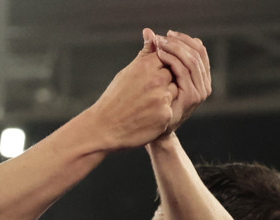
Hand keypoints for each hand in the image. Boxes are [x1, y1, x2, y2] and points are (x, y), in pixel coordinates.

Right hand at [85, 32, 179, 149]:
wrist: (104, 127)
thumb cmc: (115, 98)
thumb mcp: (128, 71)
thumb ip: (145, 53)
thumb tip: (151, 32)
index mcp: (146, 66)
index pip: (167, 58)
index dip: (159, 70)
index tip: (148, 81)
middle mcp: (156, 80)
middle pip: (173, 75)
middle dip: (164, 84)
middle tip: (146, 95)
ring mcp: (162, 99)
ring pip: (175, 92)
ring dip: (165, 98)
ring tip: (146, 106)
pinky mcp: (166, 116)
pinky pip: (173, 110)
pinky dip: (163, 113)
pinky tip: (148, 117)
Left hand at [148, 29, 212, 135]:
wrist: (151, 130)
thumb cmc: (153, 104)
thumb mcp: (157, 76)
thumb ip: (156, 55)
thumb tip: (148, 31)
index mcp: (201, 77)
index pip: (200, 49)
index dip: (184, 39)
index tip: (167, 34)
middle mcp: (204, 84)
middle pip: (197, 52)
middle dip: (178, 42)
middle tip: (161, 37)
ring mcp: (200, 92)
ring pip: (191, 60)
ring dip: (174, 48)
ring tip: (158, 44)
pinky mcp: (192, 98)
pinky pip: (183, 72)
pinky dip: (171, 60)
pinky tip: (159, 55)